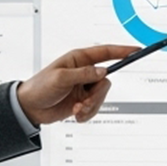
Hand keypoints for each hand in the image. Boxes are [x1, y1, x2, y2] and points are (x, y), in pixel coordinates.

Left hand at [16, 44, 139, 124]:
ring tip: (77, 110)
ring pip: (102, 96)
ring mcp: (84, 87)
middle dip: (97, 95)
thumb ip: (84, 74)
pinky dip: (88, 114)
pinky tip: (76, 115)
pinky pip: (95, 108)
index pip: (105, 52)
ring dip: (91, 106)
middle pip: (106, 80)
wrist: (30, 109)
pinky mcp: (83, 101)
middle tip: (84, 103)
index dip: (122, 50)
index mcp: (79, 59)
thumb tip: (103, 71)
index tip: (136, 51)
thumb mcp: (61, 78)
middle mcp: (84, 72)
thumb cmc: (40, 87)